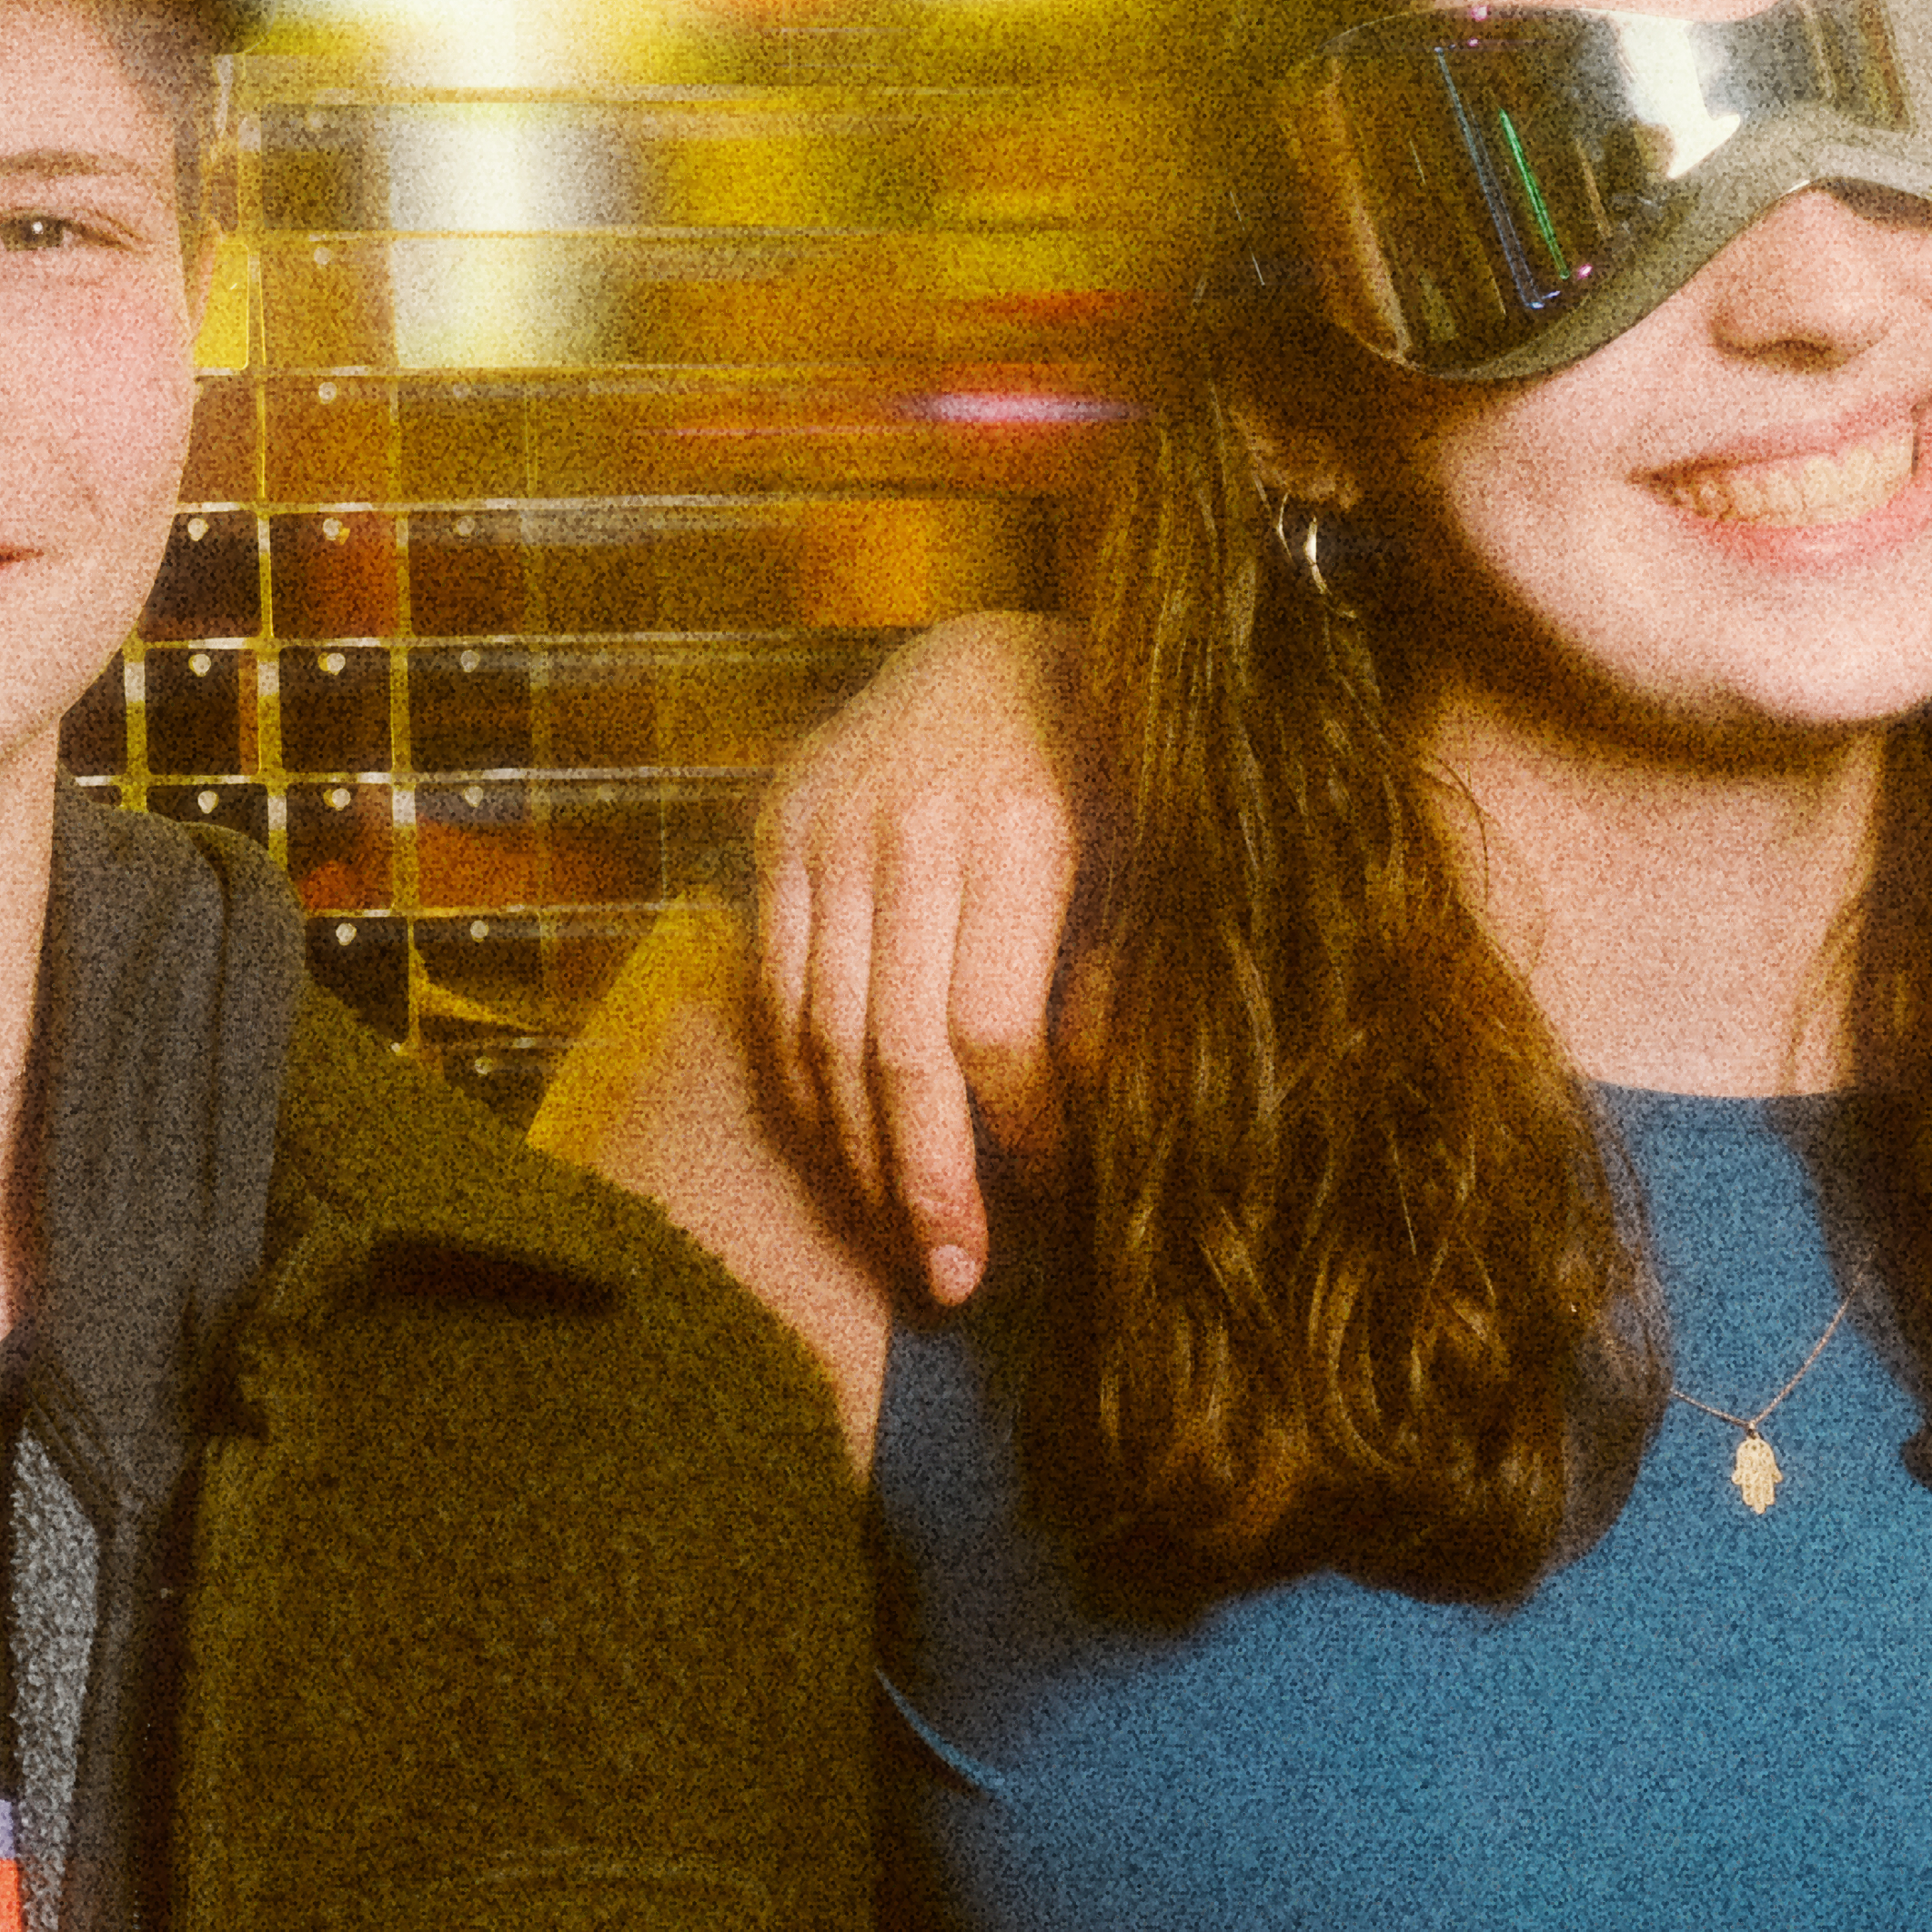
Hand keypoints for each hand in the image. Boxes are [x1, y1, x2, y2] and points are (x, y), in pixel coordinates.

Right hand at [745, 613, 1080, 1304]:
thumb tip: (1095, 1111)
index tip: (1056, 1202)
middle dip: (926, 1180)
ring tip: (898, 1243)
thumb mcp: (1158, 847)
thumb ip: (1125, 971)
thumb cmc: (1111, 764)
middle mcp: (907, 824)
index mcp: (1018, 823)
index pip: (995, 1028)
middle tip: (954, 1282)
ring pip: (820, 1031)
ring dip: (856, 1154)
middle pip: (897, 1046)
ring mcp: (828, 825)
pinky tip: (841, 1154)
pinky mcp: (778, 829)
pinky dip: (801, 1084)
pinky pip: (773, 987)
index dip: (1022, 1135)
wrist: (1004, 649)